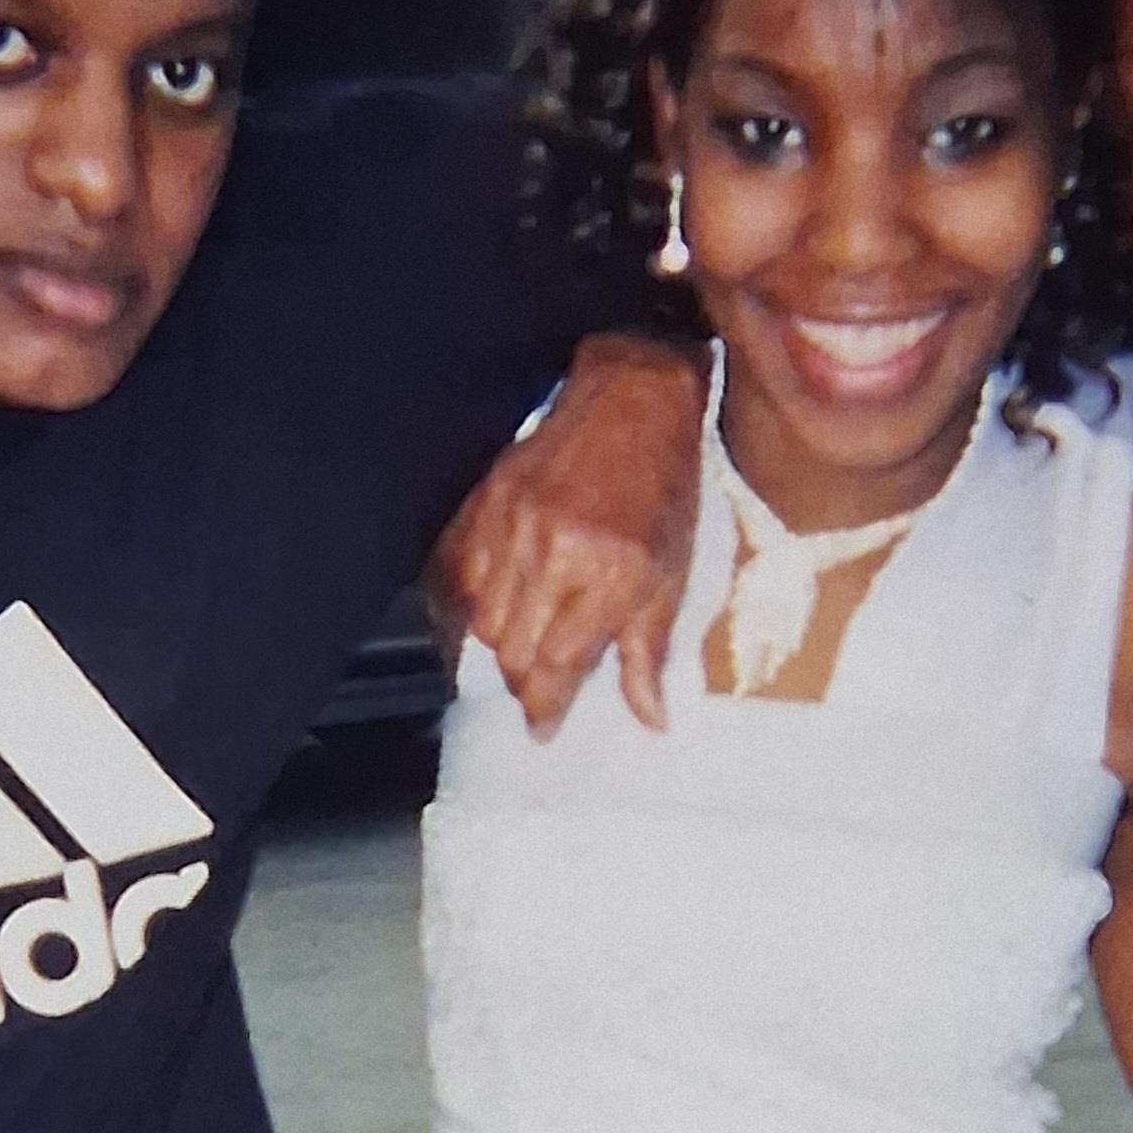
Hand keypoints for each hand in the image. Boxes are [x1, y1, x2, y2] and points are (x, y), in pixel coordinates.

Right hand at [441, 334, 704, 732]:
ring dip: (495, 650)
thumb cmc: (663, 489)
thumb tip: (650, 720)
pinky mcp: (487, 504)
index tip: (543, 730)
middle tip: (535, 696)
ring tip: (515, 656)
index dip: (546, 709)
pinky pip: (459, 575)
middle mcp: (555, 556)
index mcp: (609, 577)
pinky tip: (484, 616)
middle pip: (512, 653)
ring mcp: (514, 527)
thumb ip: (650, 652)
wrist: (631, 402)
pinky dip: (466, 606)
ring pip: (481, 621)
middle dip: (521, 685)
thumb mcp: (673, 575)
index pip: (558, 667)